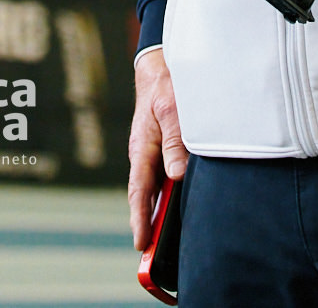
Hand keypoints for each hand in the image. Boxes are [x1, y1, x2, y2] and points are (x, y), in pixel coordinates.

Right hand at [127, 49, 185, 250]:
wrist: (159, 65)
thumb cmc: (165, 83)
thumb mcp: (172, 108)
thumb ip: (174, 141)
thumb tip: (177, 175)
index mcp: (141, 146)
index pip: (139, 189)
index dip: (140, 217)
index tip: (141, 241)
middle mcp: (144, 153)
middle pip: (145, 195)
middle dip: (147, 223)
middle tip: (151, 252)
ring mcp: (152, 151)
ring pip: (155, 186)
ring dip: (159, 210)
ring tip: (164, 239)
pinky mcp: (162, 147)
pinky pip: (163, 175)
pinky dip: (168, 194)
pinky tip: (177, 205)